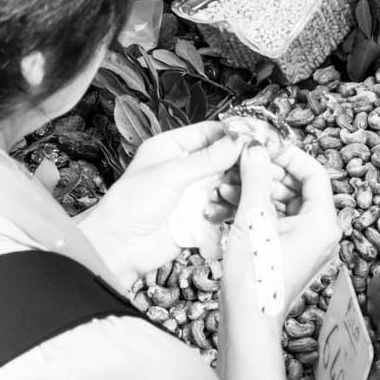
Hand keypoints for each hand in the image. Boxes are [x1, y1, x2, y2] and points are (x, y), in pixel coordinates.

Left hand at [78, 120, 242, 285]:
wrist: (120, 247)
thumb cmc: (131, 205)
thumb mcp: (171, 174)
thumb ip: (207, 158)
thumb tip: (238, 141)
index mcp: (171, 147)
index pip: (210, 133)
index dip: (233, 135)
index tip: (256, 138)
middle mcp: (184, 167)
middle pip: (223, 159)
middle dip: (239, 163)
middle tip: (258, 166)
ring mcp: (192, 192)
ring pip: (226, 184)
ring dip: (233, 188)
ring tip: (231, 193)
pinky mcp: (199, 216)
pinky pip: (223, 208)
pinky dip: (226, 209)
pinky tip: (217, 213)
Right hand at [223, 141, 340, 322]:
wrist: (247, 320)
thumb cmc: (256, 277)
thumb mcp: (253, 217)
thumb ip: (255, 176)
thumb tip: (255, 147)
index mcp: (322, 222)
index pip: (314, 172)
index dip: (288, 154)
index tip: (264, 145)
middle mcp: (318, 232)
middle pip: (294, 186)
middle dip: (263, 173)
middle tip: (240, 162)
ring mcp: (302, 242)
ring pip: (279, 202)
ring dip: (251, 190)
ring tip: (224, 186)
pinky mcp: (284, 250)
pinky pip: (271, 219)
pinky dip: (250, 208)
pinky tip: (223, 204)